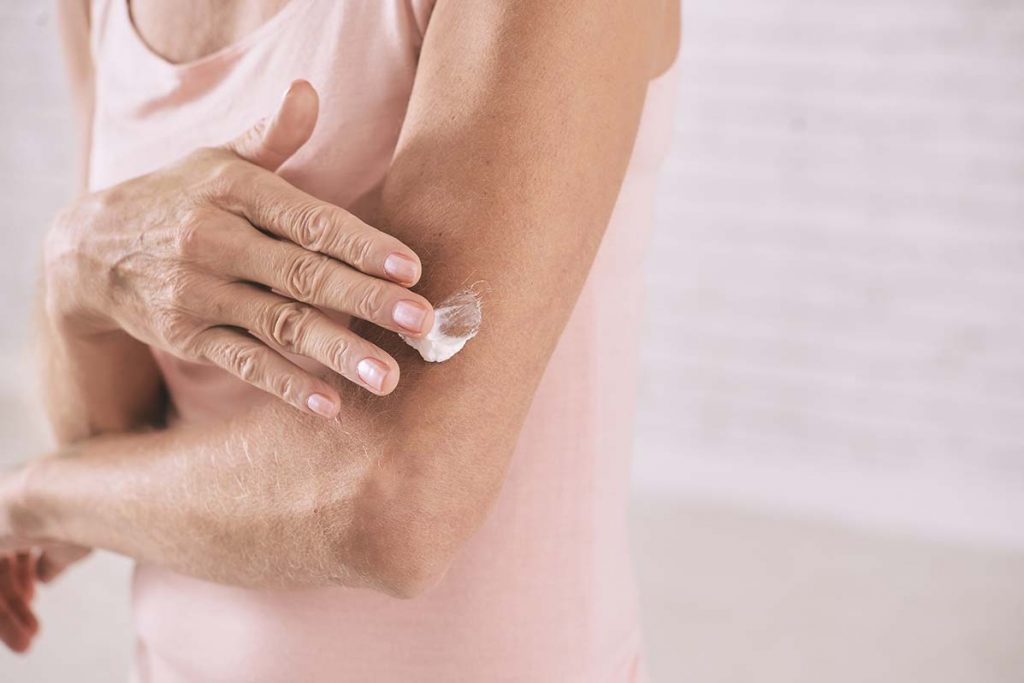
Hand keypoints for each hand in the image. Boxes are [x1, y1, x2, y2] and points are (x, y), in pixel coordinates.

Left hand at [0, 466, 91, 652]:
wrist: (63, 493)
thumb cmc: (83, 507)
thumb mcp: (70, 540)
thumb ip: (53, 558)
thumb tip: (44, 578)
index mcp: (20, 508)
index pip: (14, 548)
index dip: (24, 577)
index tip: (36, 598)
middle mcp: (1, 517)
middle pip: (1, 568)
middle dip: (15, 602)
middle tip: (31, 630)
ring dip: (8, 615)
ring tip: (27, 641)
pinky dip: (1, 614)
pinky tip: (16, 632)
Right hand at [43, 80, 433, 417]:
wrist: (89, 250)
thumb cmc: (178, 197)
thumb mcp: (217, 158)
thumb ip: (272, 135)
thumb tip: (309, 91)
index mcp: (234, 190)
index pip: (310, 220)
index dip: (362, 245)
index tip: (411, 269)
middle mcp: (215, 241)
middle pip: (304, 275)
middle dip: (366, 300)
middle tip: (420, 323)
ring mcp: (199, 293)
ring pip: (281, 325)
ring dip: (338, 352)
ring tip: (388, 377)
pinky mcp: (187, 336)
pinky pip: (245, 364)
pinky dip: (287, 385)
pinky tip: (329, 405)